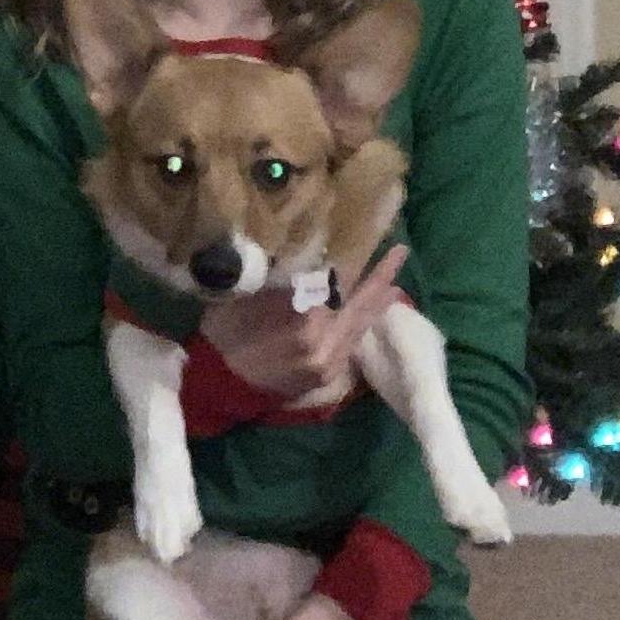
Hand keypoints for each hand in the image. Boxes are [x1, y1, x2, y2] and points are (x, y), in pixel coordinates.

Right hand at [201, 244, 410, 403]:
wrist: (219, 382)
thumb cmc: (226, 333)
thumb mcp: (248, 296)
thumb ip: (285, 279)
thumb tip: (314, 258)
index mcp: (303, 317)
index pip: (338, 282)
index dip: (354, 260)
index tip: (366, 236)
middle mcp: (324, 340)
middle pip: (359, 302)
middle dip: (379, 277)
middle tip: (400, 252)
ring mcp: (330, 360)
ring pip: (361, 324)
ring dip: (378, 301)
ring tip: (395, 280)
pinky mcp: (329, 374)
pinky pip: (353, 343)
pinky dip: (365, 323)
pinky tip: (373, 311)